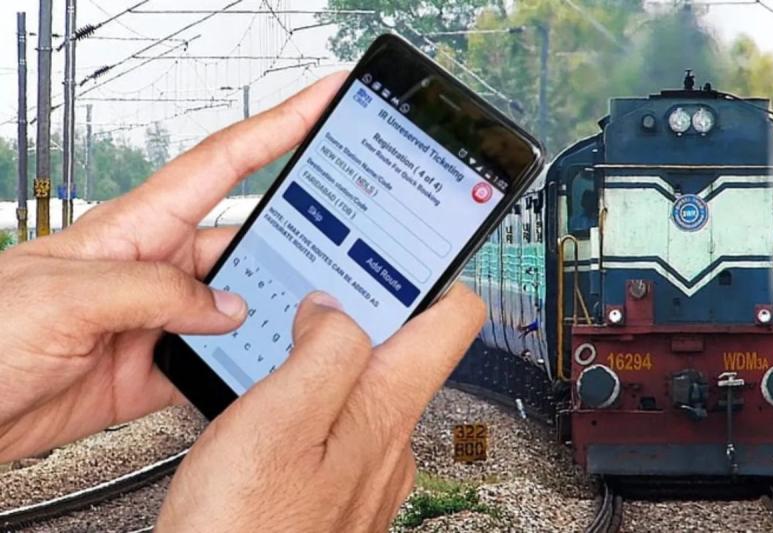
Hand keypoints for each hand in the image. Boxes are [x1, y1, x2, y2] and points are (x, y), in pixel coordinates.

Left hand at [0, 73, 346, 461]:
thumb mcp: (66, 294)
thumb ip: (155, 292)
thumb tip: (226, 305)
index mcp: (135, 227)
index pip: (222, 163)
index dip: (278, 125)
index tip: (322, 100)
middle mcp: (156, 267)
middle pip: (245, 240)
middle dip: (295, 239)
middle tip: (344, 246)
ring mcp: (160, 318)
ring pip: (241, 305)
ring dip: (272, 315)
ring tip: (305, 322)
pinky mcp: (158, 366)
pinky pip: (219, 359)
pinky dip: (247, 365)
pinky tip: (265, 368)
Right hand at [157, 284, 484, 531]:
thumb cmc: (244, 530)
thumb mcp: (276, 421)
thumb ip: (319, 353)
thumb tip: (335, 309)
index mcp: (384, 410)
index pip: (452, 319)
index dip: (439, 272)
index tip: (417, 245)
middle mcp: (389, 440)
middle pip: (407, 347)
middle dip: (367, 309)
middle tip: (320, 285)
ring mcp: (367, 467)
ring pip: (368, 384)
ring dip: (334, 352)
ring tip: (289, 335)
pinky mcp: (338, 485)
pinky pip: (341, 421)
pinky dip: (316, 395)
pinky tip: (277, 396)